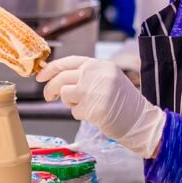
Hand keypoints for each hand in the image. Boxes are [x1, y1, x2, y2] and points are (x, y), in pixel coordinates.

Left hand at [37, 56, 165, 157]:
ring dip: (70, 104)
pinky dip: (80, 115)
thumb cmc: (124, 103)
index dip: (51, 68)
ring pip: (65, 94)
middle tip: (49, 97)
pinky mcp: (93, 107)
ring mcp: (94, 90)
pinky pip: (74, 112)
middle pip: (62, 78)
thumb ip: (86, 76)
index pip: (69, 61)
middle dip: (51, 88)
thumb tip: (57, 80)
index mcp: (100, 64)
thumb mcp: (107, 80)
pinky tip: (94, 115)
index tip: (40, 76)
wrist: (141, 121)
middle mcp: (96, 74)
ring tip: (85, 106)